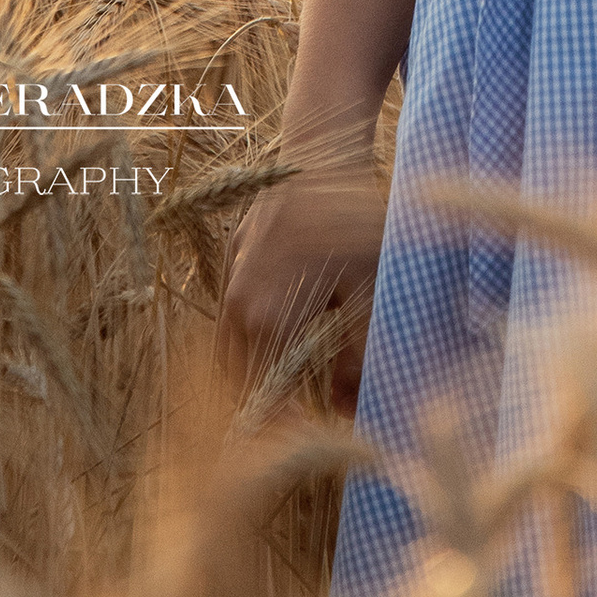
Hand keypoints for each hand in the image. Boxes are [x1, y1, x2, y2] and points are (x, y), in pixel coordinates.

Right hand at [215, 161, 386, 413]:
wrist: (322, 151)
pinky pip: (232, 313)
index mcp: (265, 319)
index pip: (264, 401)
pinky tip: (282, 340)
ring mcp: (231, 276)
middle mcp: (237, 303)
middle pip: (237, 380)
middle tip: (300, 429)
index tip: (314, 445)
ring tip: (292, 393)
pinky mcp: (235, 253)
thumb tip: (347, 413)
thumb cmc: (352, 221)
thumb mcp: (366, 295)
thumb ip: (355, 362)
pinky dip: (250, 339)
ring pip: (229, 347)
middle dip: (265, 409)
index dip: (287, 433)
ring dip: (254, 375)